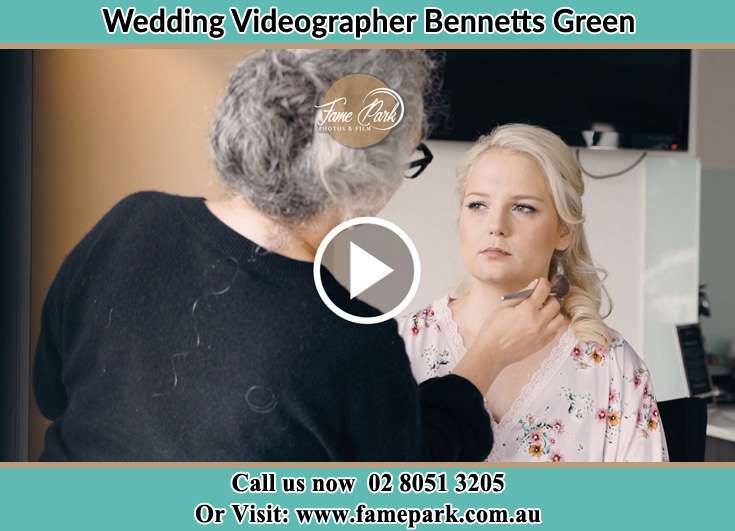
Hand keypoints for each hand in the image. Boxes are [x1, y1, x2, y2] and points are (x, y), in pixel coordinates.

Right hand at [453, 277, 565, 394]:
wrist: (492, 352)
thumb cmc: (493, 329)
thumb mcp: (503, 306)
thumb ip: (521, 294)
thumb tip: (534, 284)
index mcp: (527, 310)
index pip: (543, 290)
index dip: (543, 283)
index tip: (541, 282)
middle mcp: (538, 321)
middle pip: (555, 303)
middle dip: (549, 297)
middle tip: (541, 298)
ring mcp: (542, 334)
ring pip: (560, 318)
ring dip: (553, 312)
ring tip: (543, 312)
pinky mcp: (543, 343)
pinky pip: (556, 331)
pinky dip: (552, 325)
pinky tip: (541, 323)